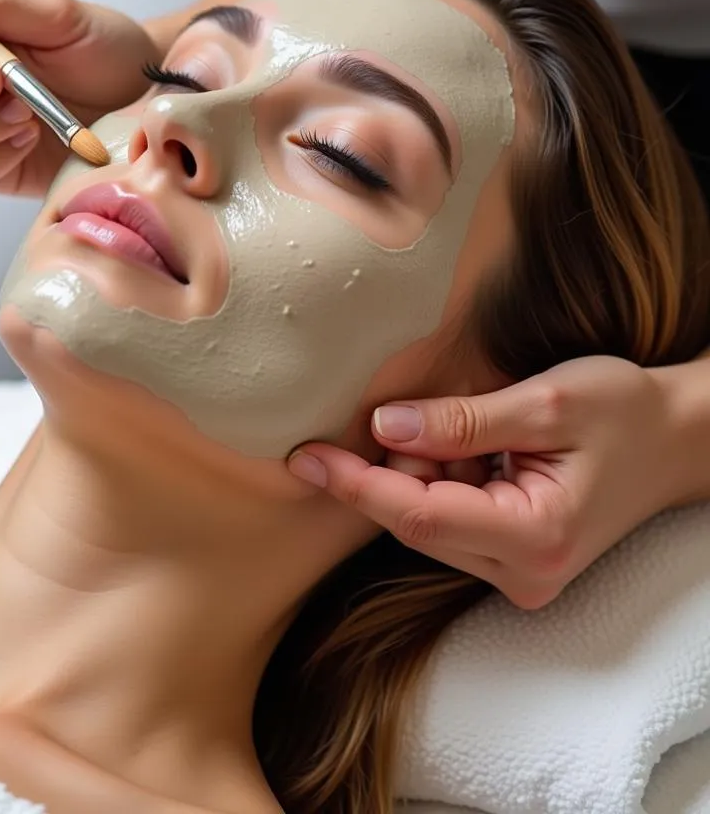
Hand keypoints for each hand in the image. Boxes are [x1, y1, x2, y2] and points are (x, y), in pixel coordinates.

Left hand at [288, 356, 686, 608]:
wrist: (675, 440)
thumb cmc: (624, 412)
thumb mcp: (546, 401)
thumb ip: (462, 420)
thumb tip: (384, 429)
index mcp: (536, 537)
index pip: (419, 516)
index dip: (355, 484)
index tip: (304, 457)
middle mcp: (524, 575)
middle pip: (415, 523)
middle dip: (396, 467)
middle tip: (422, 414)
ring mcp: (519, 577)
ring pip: (426, 524)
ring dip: (422, 472)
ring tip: (473, 431)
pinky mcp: (512, 564)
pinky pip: (447, 525)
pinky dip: (441, 482)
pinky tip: (475, 451)